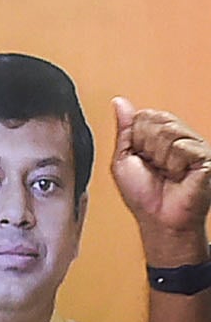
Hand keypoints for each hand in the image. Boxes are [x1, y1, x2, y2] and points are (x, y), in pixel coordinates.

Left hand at [111, 97, 210, 258]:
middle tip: (153, 166)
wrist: (159, 218)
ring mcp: (194, 146)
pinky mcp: (206, 157)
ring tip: (166, 172)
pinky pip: (183, 147)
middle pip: (157, 119)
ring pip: (169, 131)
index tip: (141, 157)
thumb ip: (124, 130)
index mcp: (159, 136)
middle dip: (147, 146)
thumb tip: (119, 103)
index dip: (137, 138)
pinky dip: (174, 164)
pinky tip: (179, 175)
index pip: (144, 115)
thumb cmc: (143, 195)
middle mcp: (178, 137)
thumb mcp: (123, 159)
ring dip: (160, 156)